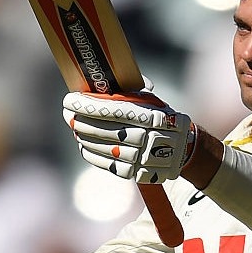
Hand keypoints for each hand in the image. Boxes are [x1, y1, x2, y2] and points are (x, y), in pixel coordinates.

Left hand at [63, 91, 196, 183]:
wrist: (182, 148)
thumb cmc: (160, 117)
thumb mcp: (151, 101)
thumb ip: (129, 91)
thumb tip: (101, 79)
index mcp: (149, 115)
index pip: (110, 110)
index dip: (87, 106)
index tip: (70, 100)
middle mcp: (146, 136)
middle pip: (104, 130)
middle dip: (81, 121)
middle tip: (68, 115)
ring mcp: (141, 157)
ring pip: (103, 148)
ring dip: (84, 138)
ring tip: (76, 129)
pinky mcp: (136, 173)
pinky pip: (107, 164)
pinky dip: (91, 154)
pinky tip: (83, 145)